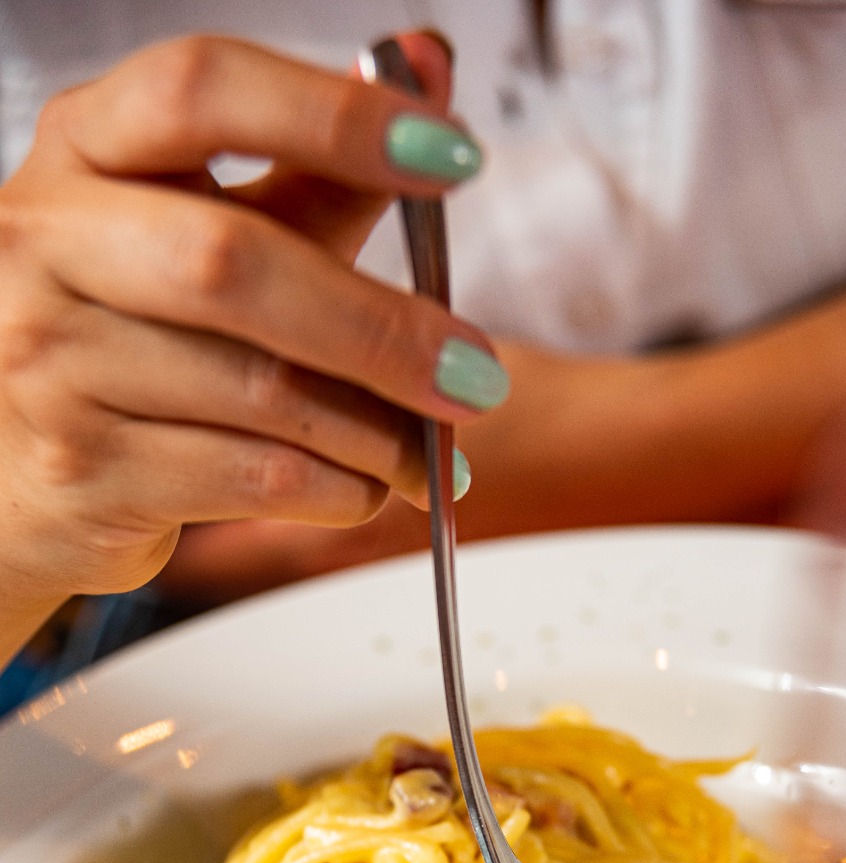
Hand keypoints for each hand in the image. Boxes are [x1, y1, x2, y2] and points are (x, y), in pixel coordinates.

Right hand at [0, 32, 507, 659]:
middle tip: (476, 373)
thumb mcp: (205, 233)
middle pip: (235, 264)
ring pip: (261, 393)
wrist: (15, 474)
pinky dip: (341, 489)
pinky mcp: (84, 470)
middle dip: (380, 327)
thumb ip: (316, 168)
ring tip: (434, 448)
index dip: (333, 116)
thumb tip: (428, 67)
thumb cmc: (127, 336)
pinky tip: (368, 485)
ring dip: (379, 432)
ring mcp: (50, 363)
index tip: (450, 152)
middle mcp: (45, 243)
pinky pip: (254, 478)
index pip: (202, 92)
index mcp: (84, 149)